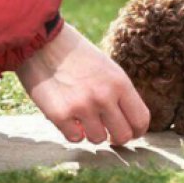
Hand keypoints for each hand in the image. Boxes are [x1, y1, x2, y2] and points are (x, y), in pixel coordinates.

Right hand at [16, 23, 149, 145]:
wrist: (43, 43)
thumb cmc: (76, 55)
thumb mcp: (107, 69)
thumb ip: (119, 94)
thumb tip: (128, 122)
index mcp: (120, 83)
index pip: (141, 119)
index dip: (137, 131)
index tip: (130, 132)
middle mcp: (104, 97)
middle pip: (123, 135)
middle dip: (116, 137)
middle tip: (108, 131)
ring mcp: (82, 107)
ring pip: (98, 139)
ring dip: (91, 132)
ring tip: (83, 117)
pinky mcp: (60, 115)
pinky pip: (75, 138)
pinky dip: (72, 131)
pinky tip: (68, 117)